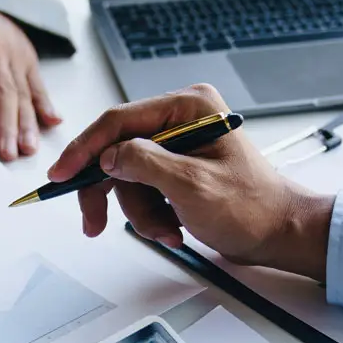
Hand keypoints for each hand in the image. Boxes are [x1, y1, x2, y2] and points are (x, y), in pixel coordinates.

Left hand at [0, 5, 60, 160]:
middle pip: (2, 91)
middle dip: (7, 124)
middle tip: (8, 152)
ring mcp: (14, 55)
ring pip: (23, 92)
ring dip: (27, 122)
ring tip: (28, 148)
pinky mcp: (29, 61)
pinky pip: (39, 85)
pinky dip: (46, 105)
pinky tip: (52, 123)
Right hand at [48, 83, 332, 279]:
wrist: (281, 234)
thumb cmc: (254, 208)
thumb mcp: (192, 185)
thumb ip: (144, 163)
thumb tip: (108, 156)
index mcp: (189, 107)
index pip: (120, 121)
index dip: (85, 149)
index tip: (62, 173)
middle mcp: (181, 120)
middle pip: (117, 151)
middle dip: (113, 192)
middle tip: (93, 220)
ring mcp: (178, 146)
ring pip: (128, 178)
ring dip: (140, 212)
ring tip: (166, 230)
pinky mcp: (177, 170)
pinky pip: (143, 190)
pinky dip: (151, 215)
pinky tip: (173, 228)